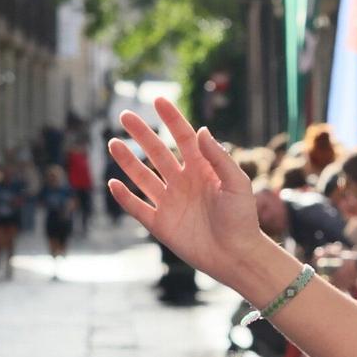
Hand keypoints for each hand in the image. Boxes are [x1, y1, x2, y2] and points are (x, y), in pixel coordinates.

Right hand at [106, 99, 265, 288]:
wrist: (238, 256)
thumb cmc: (243, 219)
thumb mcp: (237, 184)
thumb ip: (219, 158)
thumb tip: (201, 130)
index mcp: (203, 171)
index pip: (184, 139)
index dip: (171, 119)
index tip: (158, 100)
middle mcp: (184, 183)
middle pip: (158, 153)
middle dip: (142, 134)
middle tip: (126, 115)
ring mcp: (171, 203)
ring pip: (143, 177)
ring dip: (128, 161)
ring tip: (113, 143)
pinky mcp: (161, 224)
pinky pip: (138, 207)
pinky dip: (124, 197)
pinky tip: (112, 182)